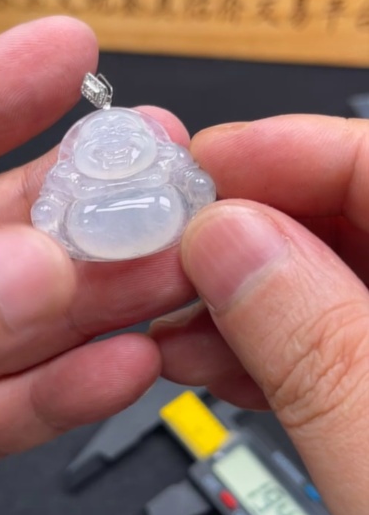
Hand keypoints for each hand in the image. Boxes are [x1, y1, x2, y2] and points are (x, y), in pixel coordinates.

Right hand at [151, 115, 368, 514]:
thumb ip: (312, 341)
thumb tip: (227, 240)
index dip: (289, 154)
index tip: (199, 172)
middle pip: (365, 223)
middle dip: (255, 231)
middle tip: (166, 250)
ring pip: (348, 289)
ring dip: (253, 297)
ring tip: (174, 316)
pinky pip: (349, 352)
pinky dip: (279, 354)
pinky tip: (219, 361)